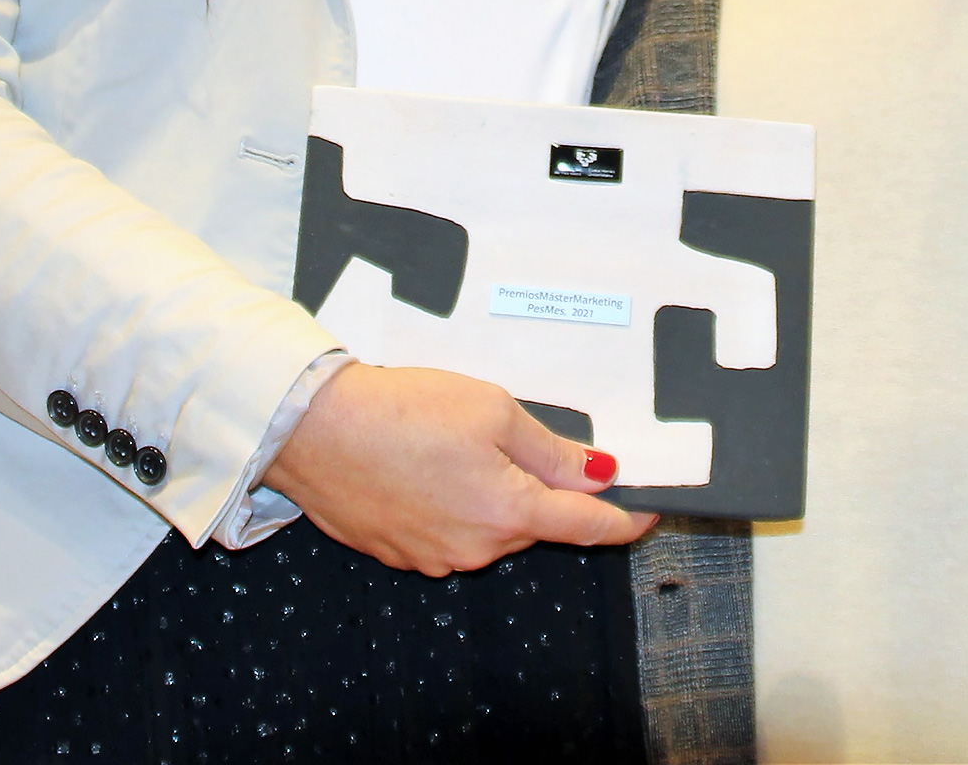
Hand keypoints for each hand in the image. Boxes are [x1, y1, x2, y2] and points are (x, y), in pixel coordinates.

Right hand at [263, 363, 656, 575]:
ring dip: (493, 494)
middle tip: (519, 438)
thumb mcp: (493, 410)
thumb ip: (551, 450)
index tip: (650, 513)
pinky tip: (427, 464)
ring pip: (491, 527)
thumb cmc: (405, 410)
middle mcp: (477, 548)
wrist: (316, 429)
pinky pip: (450, 531)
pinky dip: (453, 502)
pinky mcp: (402, 552)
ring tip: (455, 441)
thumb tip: (601, 474)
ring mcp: (436, 557)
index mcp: (509, 512)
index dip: (625, 520)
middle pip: (535, 524)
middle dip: (542, 490)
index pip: (586, 527)